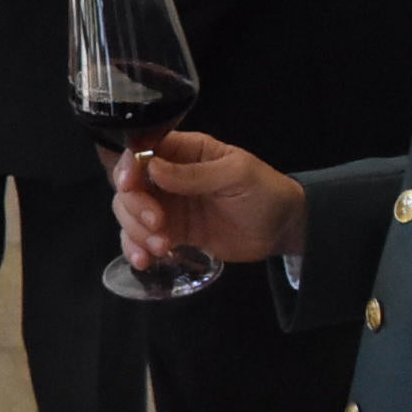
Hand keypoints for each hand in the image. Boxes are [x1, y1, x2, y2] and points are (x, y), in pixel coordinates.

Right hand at [112, 130, 307, 270]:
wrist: (282, 230)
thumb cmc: (264, 191)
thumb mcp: (236, 175)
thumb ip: (195, 173)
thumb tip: (152, 167)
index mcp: (185, 152)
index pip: (143, 151)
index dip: (129, 167)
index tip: (130, 186)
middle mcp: (168, 176)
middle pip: (130, 186)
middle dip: (136, 207)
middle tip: (158, 225)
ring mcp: (168, 206)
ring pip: (129, 213)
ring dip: (136, 231)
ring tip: (162, 247)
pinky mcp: (172, 233)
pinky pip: (141, 238)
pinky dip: (136, 248)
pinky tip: (145, 261)